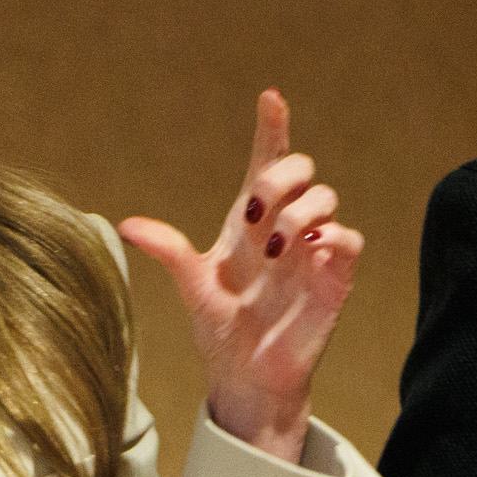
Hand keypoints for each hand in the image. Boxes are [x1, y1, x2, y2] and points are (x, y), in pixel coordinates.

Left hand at [117, 88, 362, 464]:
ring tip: (274, 250)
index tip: (270, 97)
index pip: (266, 161)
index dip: (272, 127)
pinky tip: (310, 248)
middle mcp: (283, 228)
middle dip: (281, 176)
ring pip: (325, 197)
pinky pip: (349, 239)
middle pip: (300, 169)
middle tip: (254, 211)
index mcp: (248, 222)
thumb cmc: (222, 331)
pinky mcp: (334, 279)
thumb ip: (169, 251)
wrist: (246, 379)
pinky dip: (333, 236)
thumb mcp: (193, 287)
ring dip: (298, 211)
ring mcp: (312, 251)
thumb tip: (126, 225)